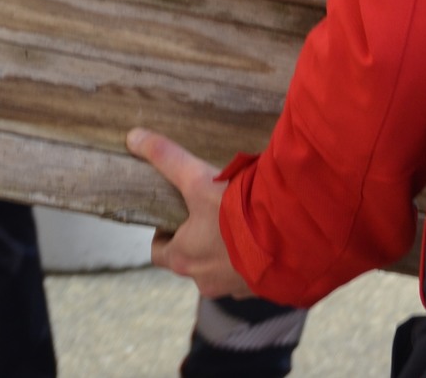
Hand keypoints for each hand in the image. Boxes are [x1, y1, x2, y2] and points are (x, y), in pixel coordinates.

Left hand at [127, 127, 252, 297]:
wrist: (292, 236)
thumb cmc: (239, 211)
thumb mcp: (198, 179)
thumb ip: (167, 158)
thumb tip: (133, 136)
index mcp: (184, 259)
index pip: (159, 251)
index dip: (165, 233)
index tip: (178, 214)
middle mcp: (205, 281)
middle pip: (192, 261)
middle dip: (199, 240)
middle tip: (213, 213)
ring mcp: (234, 288)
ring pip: (222, 270)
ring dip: (227, 252)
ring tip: (243, 223)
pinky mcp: (262, 288)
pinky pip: (251, 275)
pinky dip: (254, 259)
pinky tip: (266, 236)